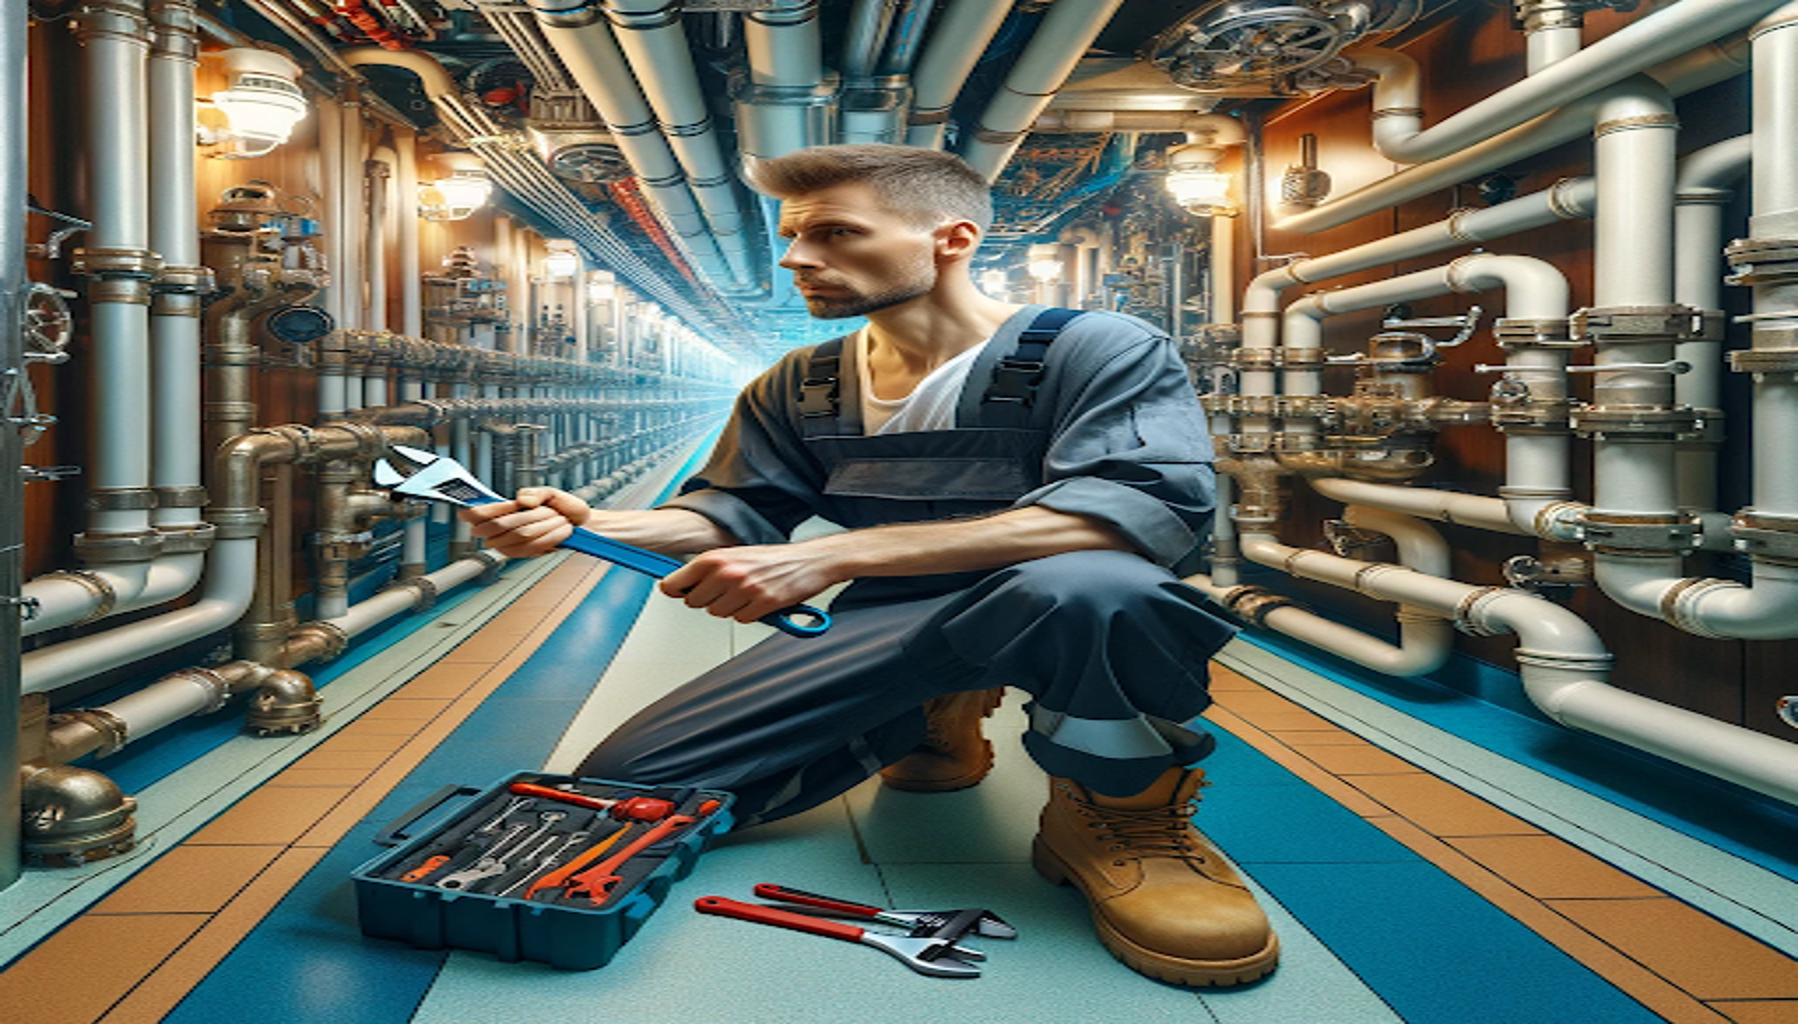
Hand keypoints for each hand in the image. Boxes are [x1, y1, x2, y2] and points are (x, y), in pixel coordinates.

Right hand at [458, 487, 590, 557]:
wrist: (581, 524)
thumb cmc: (564, 508)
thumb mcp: (550, 493)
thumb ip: (535, 492)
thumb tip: (522, 500)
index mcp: (504, 509)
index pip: (479, 513)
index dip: (477, 512)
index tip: (479, 509)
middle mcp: (504, 527)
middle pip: (499, 525)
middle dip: (526, 516)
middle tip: (545, 510)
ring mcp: (513, 543)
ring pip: (520, 535)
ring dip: (543, 525)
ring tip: (558, 518)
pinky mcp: (526, 553)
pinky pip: (532, 547)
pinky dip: (550, 536)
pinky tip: (561, 530)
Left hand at [659, 542, 843, 624]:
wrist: (809, 560)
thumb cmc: (772, 558)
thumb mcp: (733, 555)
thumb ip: (707, 569)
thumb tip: (680, 585)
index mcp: (715, 558)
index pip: (674, 583)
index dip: (676, 590)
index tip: (680, 592)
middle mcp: (727, 572)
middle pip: (694, 603)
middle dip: (707, 600)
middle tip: (725, 592)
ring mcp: (744, 589)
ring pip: (717, 613)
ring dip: (729, 608)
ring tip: (745, 594)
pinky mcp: (762, 604)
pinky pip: (741, 619)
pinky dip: (749, 614)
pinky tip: (758, 601)